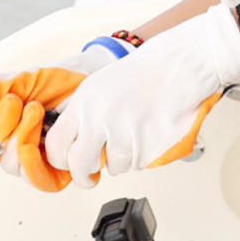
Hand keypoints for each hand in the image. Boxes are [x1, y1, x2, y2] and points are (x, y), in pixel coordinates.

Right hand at [0, 42, 120, 186]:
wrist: (85, 78)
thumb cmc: (48, 80)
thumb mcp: (9, 81)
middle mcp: (6, 146)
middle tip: (14, 103)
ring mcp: (30, 159)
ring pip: (11, 167)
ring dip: (21, 137)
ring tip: (35, 110)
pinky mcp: (55, 169)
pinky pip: (37, 179)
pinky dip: (37, 160)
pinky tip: (43, 135)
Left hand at [44, 4, 239, 184]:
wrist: (183, 64)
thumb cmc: (146, 71)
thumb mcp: (100, 84)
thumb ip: (82, 113)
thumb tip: (69, 143)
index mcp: (84, 102)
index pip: (56, 146)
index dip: (62, 160)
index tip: (69, 164)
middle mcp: (100, 119)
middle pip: (79, 166)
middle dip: (84, 176)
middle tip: (90, 177)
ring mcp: (124, 135)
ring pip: (113, 167)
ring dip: (122, 158)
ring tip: (136, 132)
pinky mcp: (147, 147)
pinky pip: (138, 163)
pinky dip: (143, 154)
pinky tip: (150, 131)